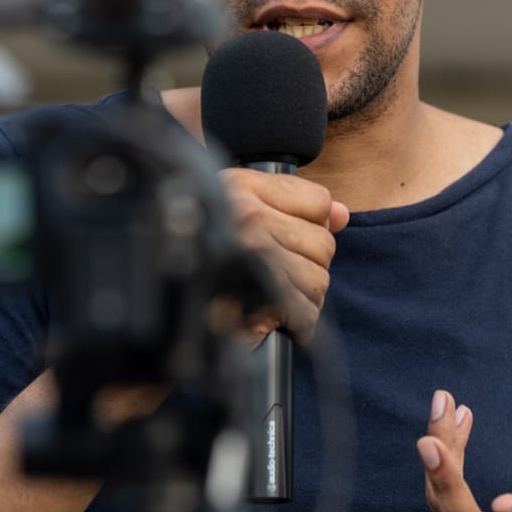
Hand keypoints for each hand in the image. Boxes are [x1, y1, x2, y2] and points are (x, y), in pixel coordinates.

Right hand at [221, 167, 348, 346]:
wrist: (169, 314)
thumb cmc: (208, 266)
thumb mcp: (245, 219)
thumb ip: (297, 209)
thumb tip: (343, 214)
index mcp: (238, 187)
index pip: (319, 201)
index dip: (310, 227)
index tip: (282, 243)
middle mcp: (245, 213)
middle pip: (323, 242)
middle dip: (305, 268)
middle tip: (270, 278)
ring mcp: (252, 252)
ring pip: (319, 279)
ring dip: (299, 299)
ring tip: (267, 298)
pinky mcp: (259, 290)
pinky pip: (308, 310)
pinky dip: (296, 324)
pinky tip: (270, 319)